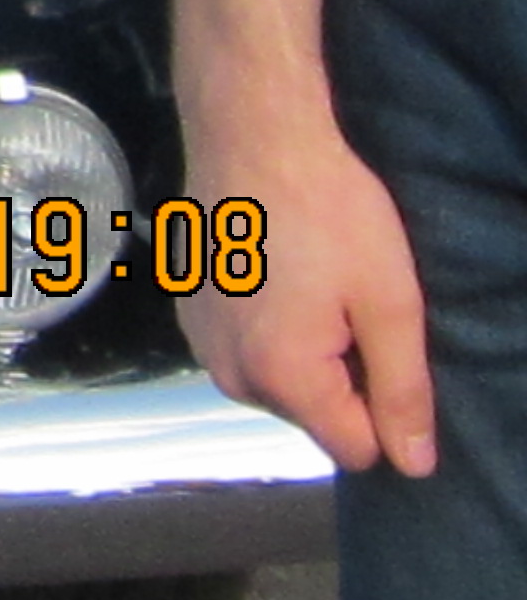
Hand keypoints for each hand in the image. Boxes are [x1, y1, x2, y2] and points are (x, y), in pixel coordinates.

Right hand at [183, 116, 434, 473]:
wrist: (250, 133)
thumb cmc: (330, 212)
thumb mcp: (390, 302)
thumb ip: (402, 391)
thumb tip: (412, 465)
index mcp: (281, 376)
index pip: (355, 448)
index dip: (383, 407)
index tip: (379, 341)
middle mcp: (228, 372)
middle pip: (311, 417)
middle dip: (338, 378)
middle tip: (346, 303)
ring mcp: (199, 340)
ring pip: (277, 385)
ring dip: (301, 353)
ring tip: (308, 282)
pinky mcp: (186, 310)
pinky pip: (245, 350)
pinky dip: (265, 327)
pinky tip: (271, 272)